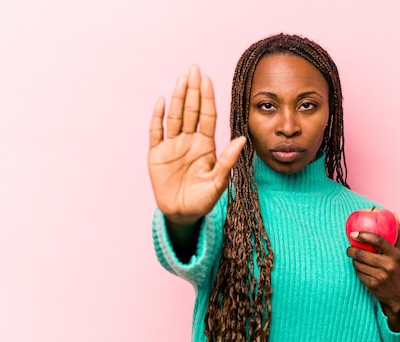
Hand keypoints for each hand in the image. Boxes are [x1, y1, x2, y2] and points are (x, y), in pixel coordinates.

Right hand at [148, 65, 245, 225]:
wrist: (182, 214)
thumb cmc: (203, 200)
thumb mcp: (218, 182)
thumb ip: (227, 160)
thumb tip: (242, 139)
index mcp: (206, 145)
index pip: (207, 116)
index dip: (207, 98)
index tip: (208, 80)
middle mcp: (189, 141)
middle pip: (191, 111)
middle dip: (193, 90)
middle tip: (195, 69)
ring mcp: (172, 146)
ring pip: (175, 116)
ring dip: (178, 98)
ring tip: (182, 79)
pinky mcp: (157, 154)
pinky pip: (156, 132)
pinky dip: (158, 117)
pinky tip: (162, 101)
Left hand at [347, 221, 399, 330]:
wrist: (396, 294)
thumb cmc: (395, 267)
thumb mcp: (398, 251)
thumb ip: (396, 233)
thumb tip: (394, 213)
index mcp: (394, 254)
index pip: (378, 240)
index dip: (364, 235)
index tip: (353, 233)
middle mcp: (388, 265)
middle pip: (363, 254)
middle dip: (352, 250)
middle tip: (349, 248)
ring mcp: (380, 276)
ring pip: (358, 264)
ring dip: (354, 260)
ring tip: (356, 259)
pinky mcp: (372, 285)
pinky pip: (358, 273)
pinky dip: (356, 270)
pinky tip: (360, 269)